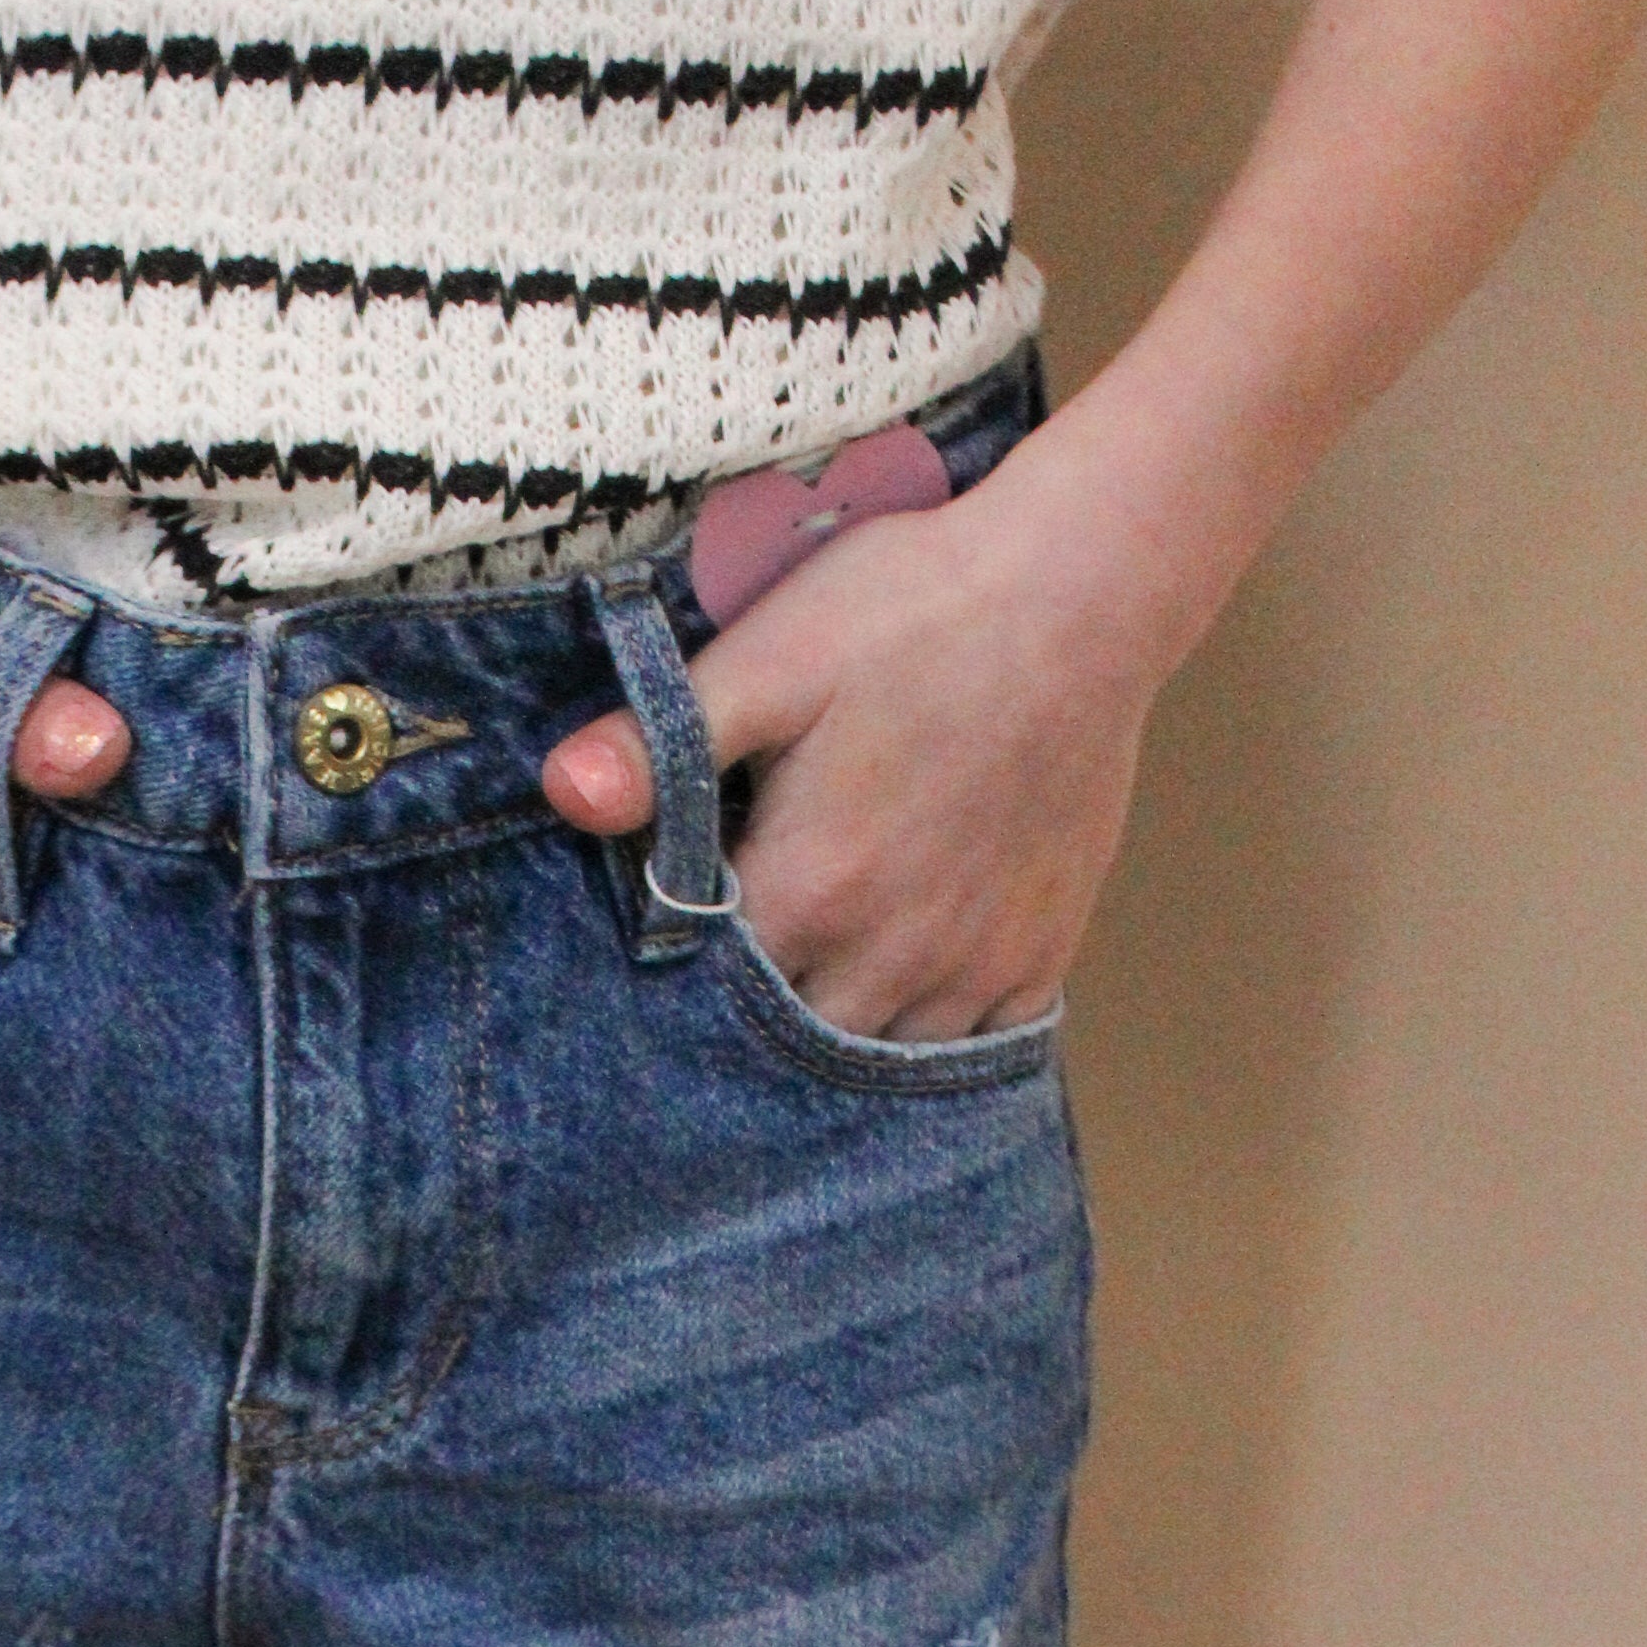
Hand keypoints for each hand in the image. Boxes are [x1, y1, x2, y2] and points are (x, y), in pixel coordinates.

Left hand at [540, 437, 1165, 1045]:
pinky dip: (930, 1035)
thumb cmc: (916, 607)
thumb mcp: (771, 654)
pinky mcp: (1038, 957)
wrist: (1084, 587)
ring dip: (838, 1032)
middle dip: (755, 1017)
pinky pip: (970, 1049)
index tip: (677, 931)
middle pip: (788, 1041)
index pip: (707, 984)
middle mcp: (889, 957)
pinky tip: (904, 987)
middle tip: (748, 954)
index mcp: (808, 891)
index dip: (682, 966)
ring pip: (876, 1059)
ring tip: (819, 972)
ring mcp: (971, 967)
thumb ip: (665, 740)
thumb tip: (562, 792)